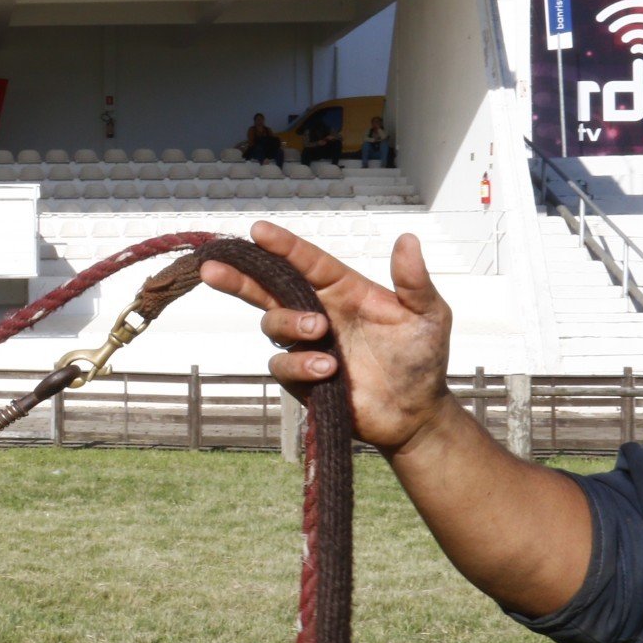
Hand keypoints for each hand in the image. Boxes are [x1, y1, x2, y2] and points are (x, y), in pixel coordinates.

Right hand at [200, 221, 456, 455]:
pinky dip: (299, 364)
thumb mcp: (429, 314)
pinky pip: (281, 365)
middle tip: (213, 270)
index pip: (306, 262)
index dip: (282, 246)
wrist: (415, 412)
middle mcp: (318, 311)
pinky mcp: (301, 376)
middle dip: (238, 277)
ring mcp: (306, 344)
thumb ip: (413, 280)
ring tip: (319, 332)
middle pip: (267, 288)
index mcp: (343, 290)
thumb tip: (407, 239)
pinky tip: (326, 369)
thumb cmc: (422, 358)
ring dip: (288, 323)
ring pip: (271, 324)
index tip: (258, 230)